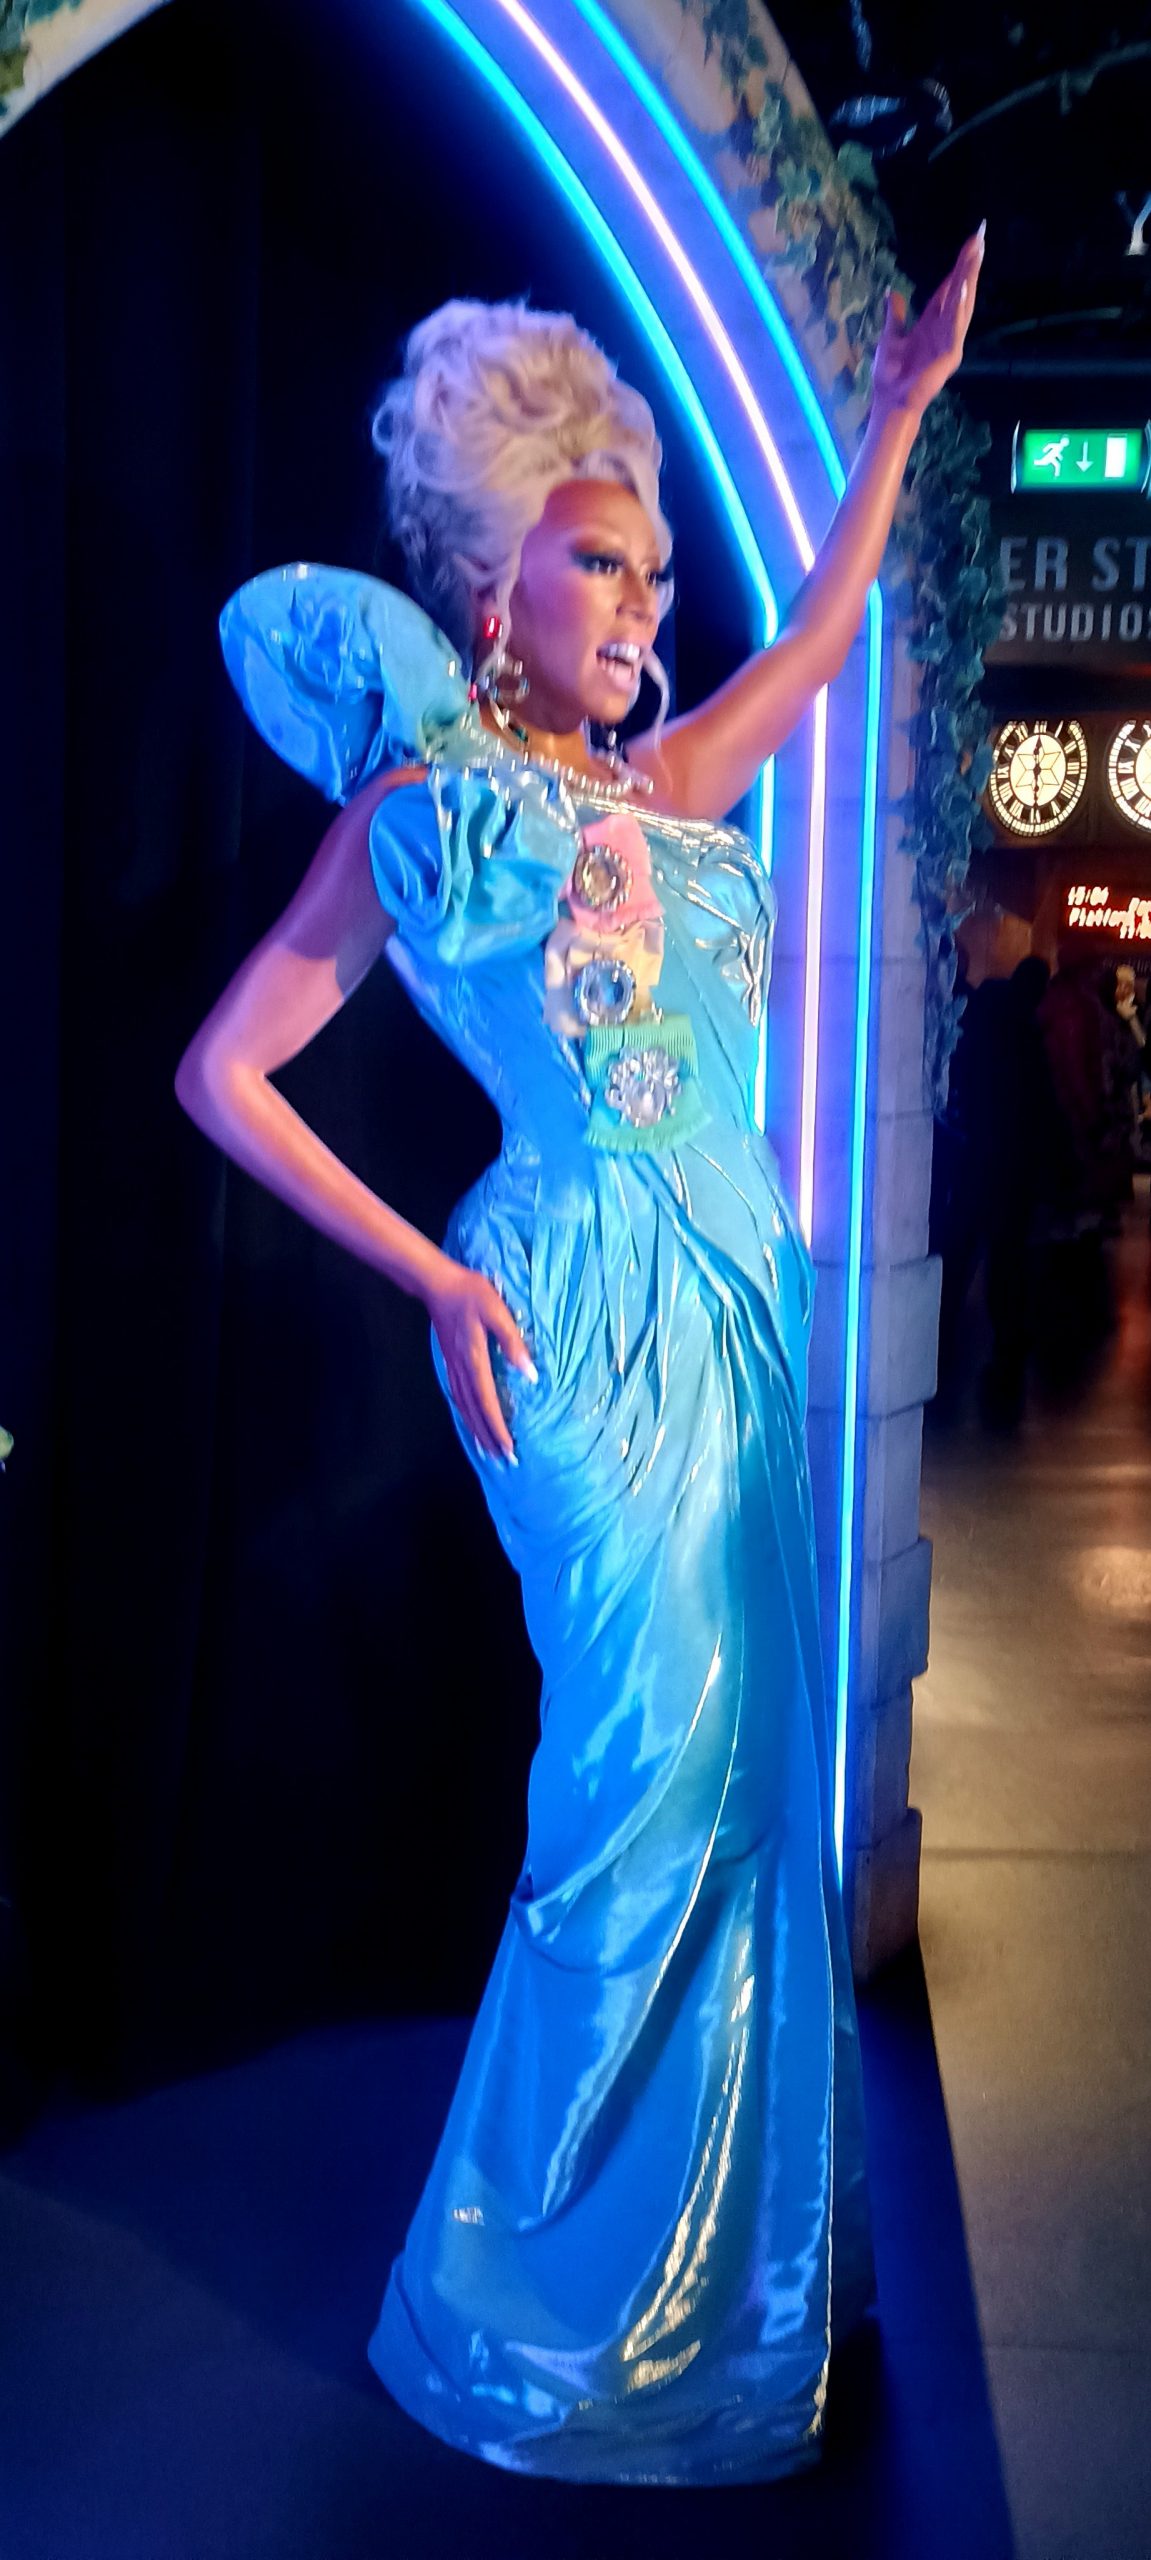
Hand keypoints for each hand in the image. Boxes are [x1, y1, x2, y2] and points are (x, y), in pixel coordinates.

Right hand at [424, 1257, 536, 1461]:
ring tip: (487, 1450)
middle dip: (488, 1437)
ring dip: (476, 1430)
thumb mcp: (497, 1312)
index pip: (488, 1402)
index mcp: (475, 1360)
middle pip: (475, 1412)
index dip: (498, 1428)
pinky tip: (471, 1421)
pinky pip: (458, 1398)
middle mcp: (462, 1370)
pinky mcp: (451, 1363)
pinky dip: (466, 1415)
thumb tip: (530, 1374)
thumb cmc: (471, 1294)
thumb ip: (512, 1343)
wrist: (438, 1284)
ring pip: (465, 1408)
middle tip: (503, 1460)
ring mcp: (454, 1368)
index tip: (509, 1449)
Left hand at [871, 225, 984, 425]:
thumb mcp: (889, 337)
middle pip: (960, 290)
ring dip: (969, 279)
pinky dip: (959, 310)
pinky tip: (963, 290)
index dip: (958, 266)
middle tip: (980, 236)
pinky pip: (956, 329)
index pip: (948, 288)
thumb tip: (893, 293)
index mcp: (931, 323)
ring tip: (976, 254)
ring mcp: (950, 341)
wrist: (890, 401)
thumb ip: (895, 315)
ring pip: (962, 304)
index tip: (970, 243)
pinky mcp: (949, 356)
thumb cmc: (890, 375)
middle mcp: (944, 329)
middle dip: (969, 264)